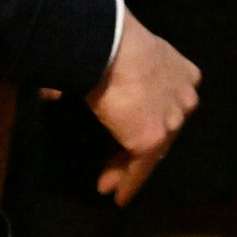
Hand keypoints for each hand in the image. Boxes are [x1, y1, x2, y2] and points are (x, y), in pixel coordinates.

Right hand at [87, 8, 199, 204]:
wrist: (111, 44)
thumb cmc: (106, 42)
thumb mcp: (113, 56)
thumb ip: (96, 75)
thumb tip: (51, 91)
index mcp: (180, 71)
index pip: (166, 102)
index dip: (147, 117)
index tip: (127, 129)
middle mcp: (184, 97)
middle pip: (161, 129)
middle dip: (137, 148)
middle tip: (114, 165)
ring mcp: (172, 119)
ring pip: (152, 152)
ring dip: (128, 169)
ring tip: (108, 186)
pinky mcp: (153, 138)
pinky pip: (141, 167)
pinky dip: (129, 182)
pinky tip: (116, 195)